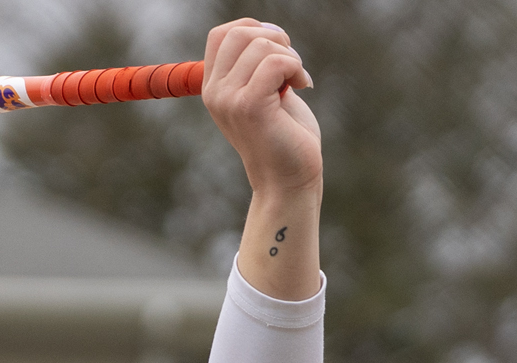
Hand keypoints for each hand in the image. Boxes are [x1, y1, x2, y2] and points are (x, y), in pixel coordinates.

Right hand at [202, 19, 320, 196]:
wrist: (289, 180)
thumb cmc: (283, 137)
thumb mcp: (266, 93)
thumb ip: (260, 65)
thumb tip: (269, 31)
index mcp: (214, 88)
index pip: (221, 35)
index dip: (252, 28)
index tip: (279, 46)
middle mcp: (215, 93)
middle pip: (239, 33)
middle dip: (275, 38)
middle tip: (292, 62)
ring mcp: (228, 100)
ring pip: (261, 46)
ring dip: (291, 57)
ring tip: (298, 80)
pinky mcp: (249, 107)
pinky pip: (275, 63)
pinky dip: (295, 67)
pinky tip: (302, 85)